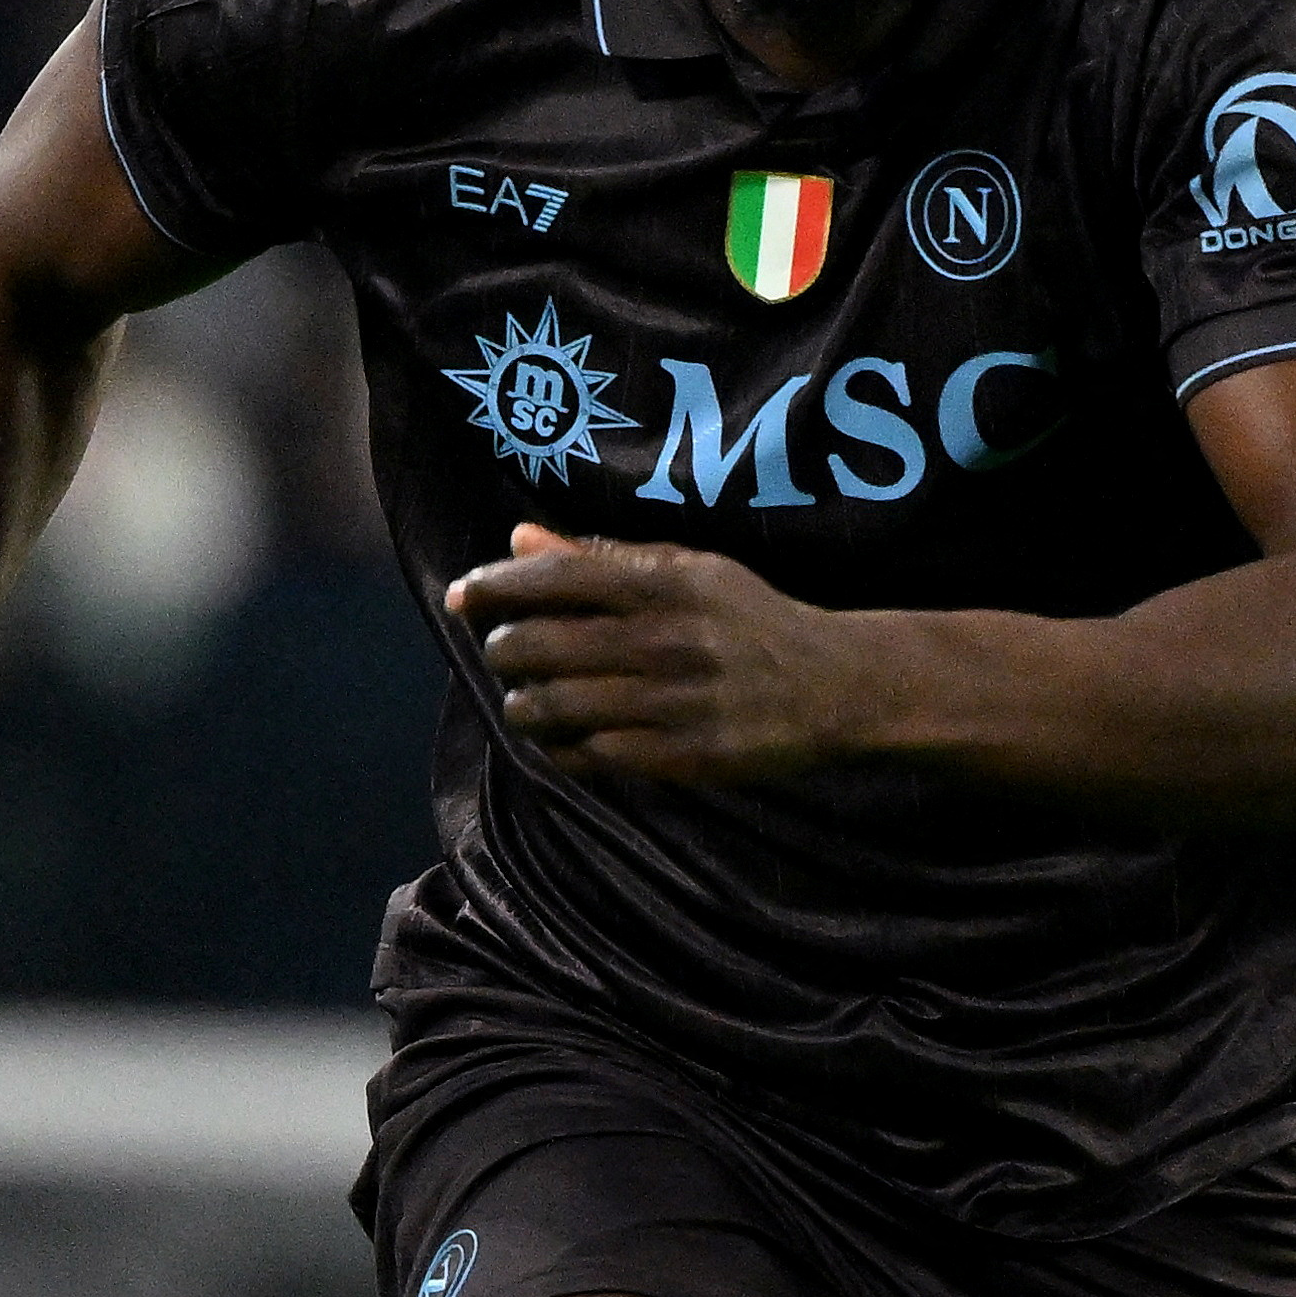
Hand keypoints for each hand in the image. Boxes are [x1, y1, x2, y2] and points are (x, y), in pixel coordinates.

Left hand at [448, 524, 866, 781]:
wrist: (831, 686)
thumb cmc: (749, 619)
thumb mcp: (687, 570)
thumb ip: (601, 557)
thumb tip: (518, 539)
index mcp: (662, 583)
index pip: (551, 579)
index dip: (494, 586)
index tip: (463, 596)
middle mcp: (660, 639)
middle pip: (537, 645)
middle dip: (501, 649)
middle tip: (503, 652)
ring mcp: (668, 702)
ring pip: (551, 707)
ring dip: (522, 705)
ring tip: (527, 699)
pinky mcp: (677, 757)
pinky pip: (586, 755)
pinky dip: (559, 747)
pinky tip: (562, 737)